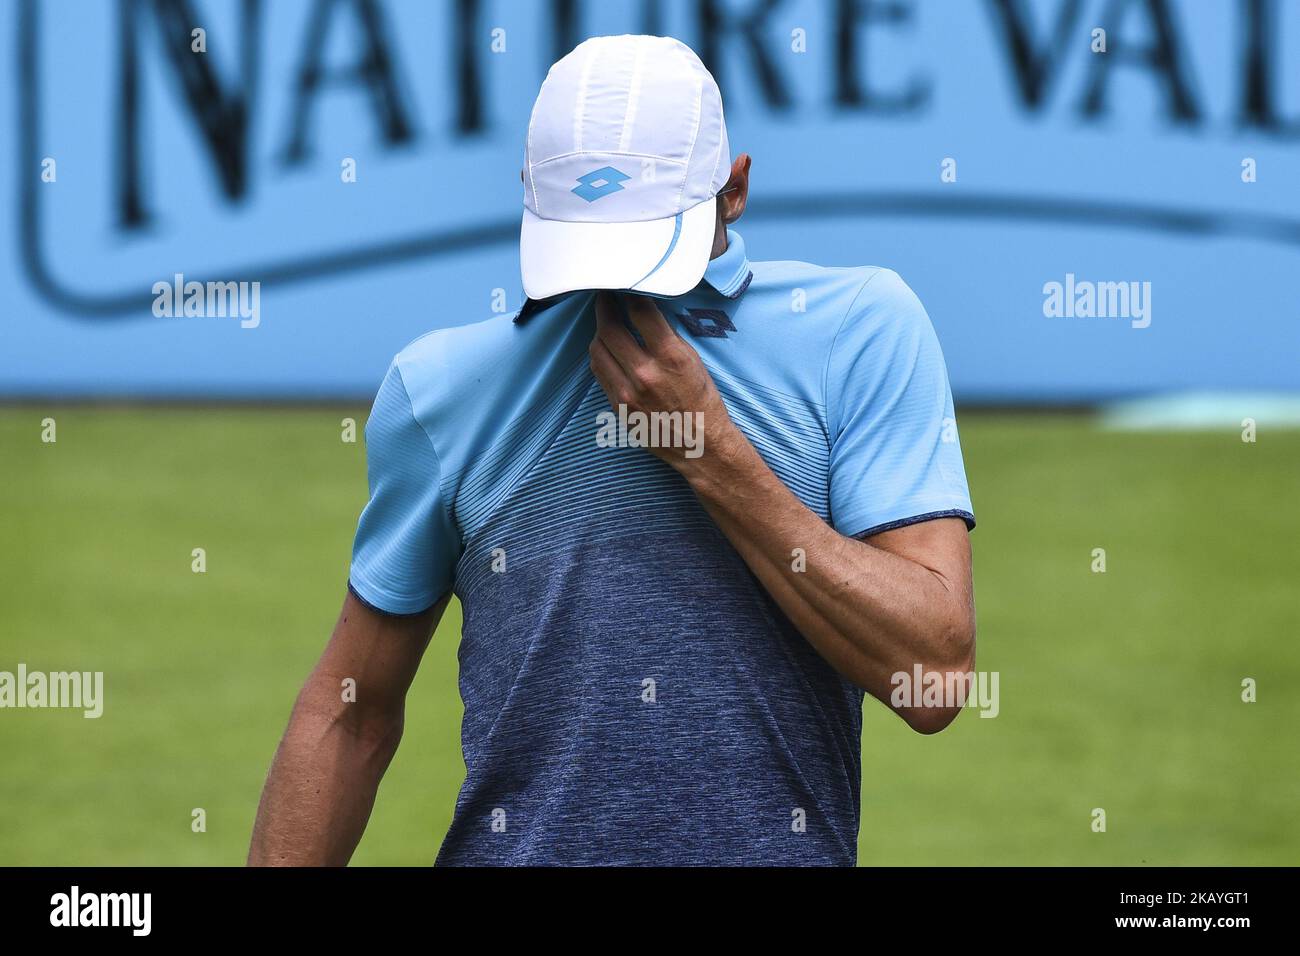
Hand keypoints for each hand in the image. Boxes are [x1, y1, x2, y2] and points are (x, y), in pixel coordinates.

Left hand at [588, 291, 739, 470]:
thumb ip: (665, 336)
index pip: (640, 311)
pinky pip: (599, 372)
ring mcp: (627, 392)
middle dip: (605, 307)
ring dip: (599, 332)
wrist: (699, 444)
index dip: (628, 293)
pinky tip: (606, 348)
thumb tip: (642, 310)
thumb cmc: (701, 399)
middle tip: (605, 296)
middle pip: (609, 328)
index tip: (624, 284)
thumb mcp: (692, 360)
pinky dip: (600, 356)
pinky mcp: (618, 406)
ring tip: (605, 321)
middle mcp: (645, 373)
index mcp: (670, 357)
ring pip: (597, 350)